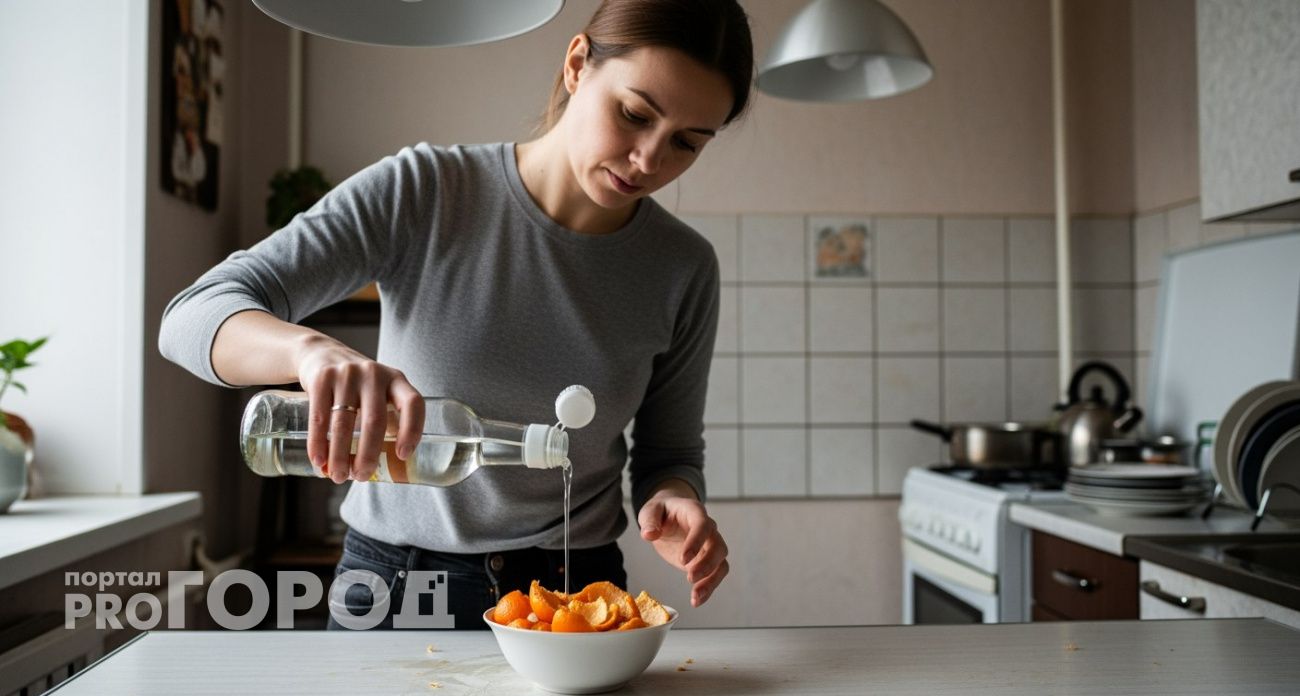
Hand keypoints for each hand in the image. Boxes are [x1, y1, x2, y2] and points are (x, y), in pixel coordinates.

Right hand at [295, 335, 423, 483]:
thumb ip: (384, 419)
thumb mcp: (378, 391)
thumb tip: (381, 469)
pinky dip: (318, 444)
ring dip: (340, 455)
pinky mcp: (322, 378)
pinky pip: (320, 417)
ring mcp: (347, 374)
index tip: (402, 455)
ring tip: (338, 476)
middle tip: (361, 476)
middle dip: (368, 455)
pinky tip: (319, 461)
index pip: (413, 404)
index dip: (411, 430)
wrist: (321, 354)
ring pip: (344, 423)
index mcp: (396, 380)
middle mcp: (374, 374)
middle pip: (375, 421)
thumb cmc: (357, 384)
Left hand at [637, 486, 728, 606]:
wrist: (667, 517)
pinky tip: (696, 600)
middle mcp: (708, 529)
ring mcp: (710, 546)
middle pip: (718, 546)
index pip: (702, 525)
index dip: (696, 541)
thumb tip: (649, 534)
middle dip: (707, 564)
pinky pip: (714, 575)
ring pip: (721, 563)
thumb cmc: (661, 512)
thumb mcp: (650, 511)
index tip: (683, 559)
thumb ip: (649, 521)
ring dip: (711, 581)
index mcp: (694, 512)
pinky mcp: (706, 561)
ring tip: (696, 597)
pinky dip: (708, 588)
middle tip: (690, 578)